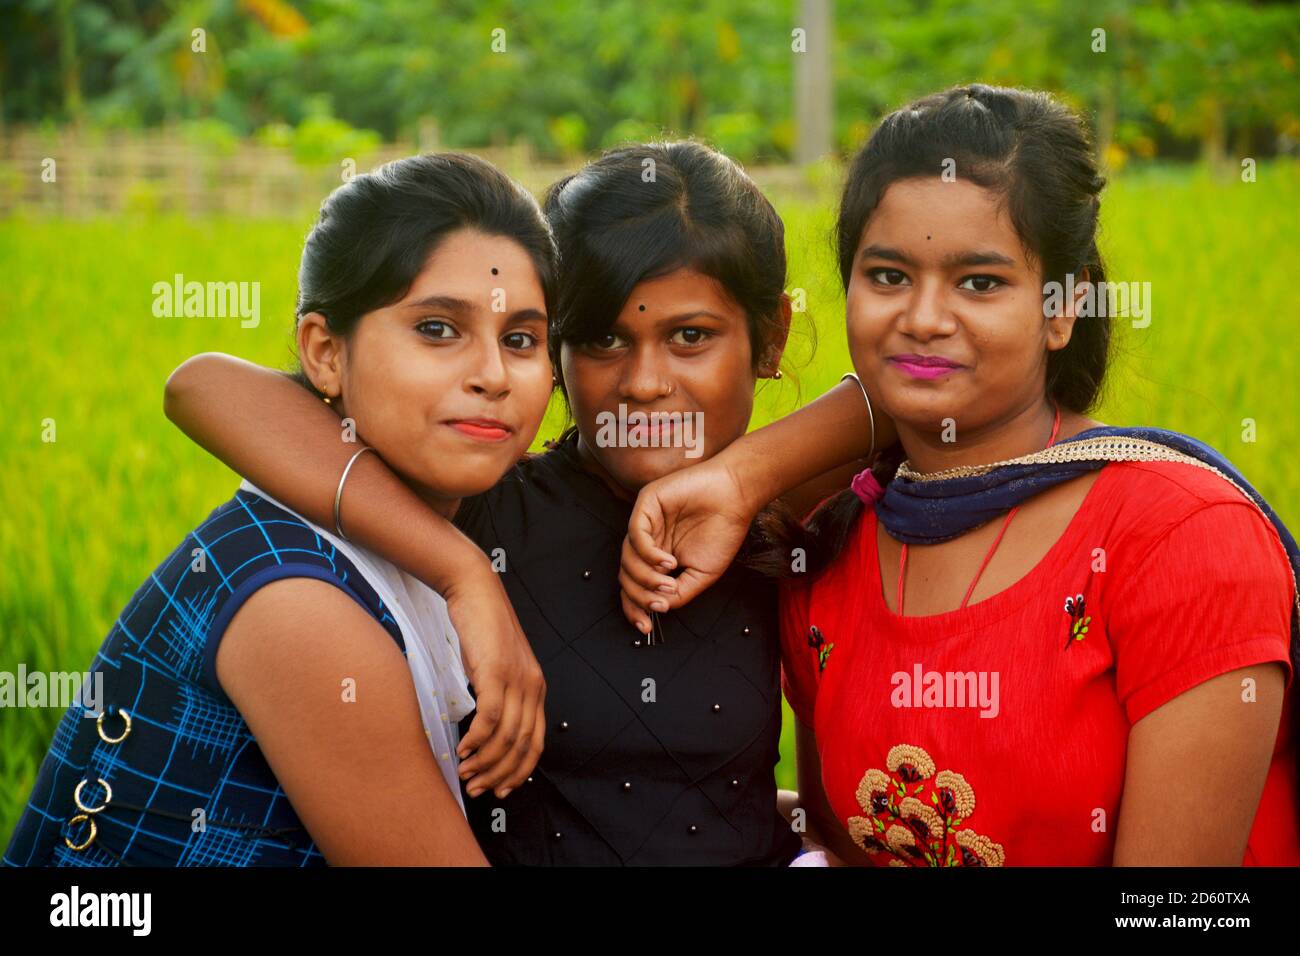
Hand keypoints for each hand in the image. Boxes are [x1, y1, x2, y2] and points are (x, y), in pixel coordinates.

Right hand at [443, 563, 545, 798]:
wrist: (475, 590)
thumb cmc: (481, 631)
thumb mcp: (496, 668)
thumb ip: (498, 696)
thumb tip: (485, 730)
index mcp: (536, 689)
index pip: (536, 743)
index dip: (519, 772)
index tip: (501, 790)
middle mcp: (532, 686)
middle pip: (522, 745)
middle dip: (499, 774)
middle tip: (476, 789)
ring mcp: (516, 678)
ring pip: (506, 736)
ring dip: (484, 762)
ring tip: (465, 773)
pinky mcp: (496, 670)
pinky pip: (489, 716)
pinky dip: (476, 739)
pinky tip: (463, 748)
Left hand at [619, 455, 761, 633]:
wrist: (735, 496)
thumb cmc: (722, 531)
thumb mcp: (702, 574)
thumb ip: (680, 593)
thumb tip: (659, 609)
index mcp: (659, 557)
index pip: (635, 585)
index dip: (635, 607)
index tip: (645, 626)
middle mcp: (648, 541)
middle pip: (626, 575)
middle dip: (639, 596)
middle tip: (661, 602)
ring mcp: (646, 523)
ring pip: (627, 558)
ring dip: (645, 577)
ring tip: (669, 580)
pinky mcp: (646, 505)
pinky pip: (635, 535)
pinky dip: (648, 554)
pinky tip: (667, 561)